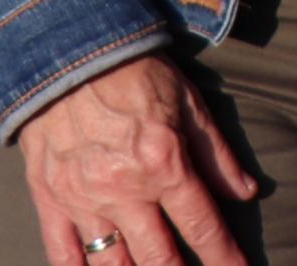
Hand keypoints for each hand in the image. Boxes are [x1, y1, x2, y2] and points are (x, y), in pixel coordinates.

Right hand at [17, 51, 256, 265]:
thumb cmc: (132, 72)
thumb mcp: (187, 102)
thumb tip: (246, 192)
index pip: (202, 225)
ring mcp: (83, 200)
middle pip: (160, 258)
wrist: (63, 51)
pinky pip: (64, 254)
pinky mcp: (50, 199)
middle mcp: (124, 191)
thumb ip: (216, 153)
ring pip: (114, 264)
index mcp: (163, 163)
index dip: (224, 256)